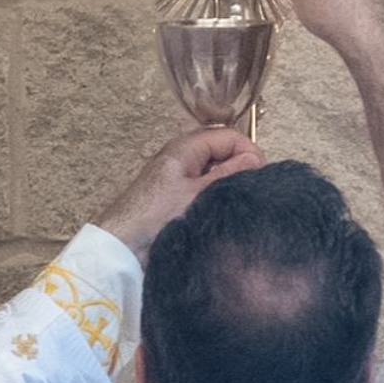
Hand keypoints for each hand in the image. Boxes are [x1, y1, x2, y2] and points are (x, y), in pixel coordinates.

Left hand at [95, 126, 263, 254]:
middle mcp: (181, 156)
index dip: (248, 151)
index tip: (260, 176)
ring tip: (237, 204)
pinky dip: (214, 195)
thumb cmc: (157, 218)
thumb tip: (254, 158)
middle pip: (221, 151)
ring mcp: (177, 176)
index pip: (228, 135)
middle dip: (240, 167)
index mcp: (186, 147)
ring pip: (213, 171)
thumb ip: (229, 174)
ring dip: (227, 183)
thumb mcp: (199, 194)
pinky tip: (219, 212)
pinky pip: (202, 187)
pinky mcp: (174, 196)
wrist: (123, 246)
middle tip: (251, 192)